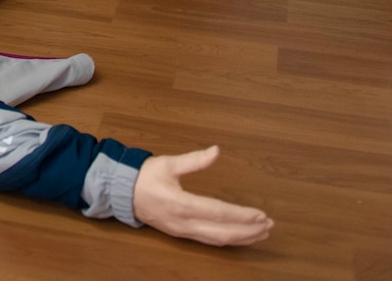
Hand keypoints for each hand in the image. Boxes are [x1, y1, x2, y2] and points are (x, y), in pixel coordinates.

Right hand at [132, 147, 272, 246]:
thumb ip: (194, 160)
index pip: (218, 212)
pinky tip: (241, 236)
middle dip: (248, 230)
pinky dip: (229, 239)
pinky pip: (210, 241)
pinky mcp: (182, 234)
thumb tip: (216, 150)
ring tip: (261, 232)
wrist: (122, 192)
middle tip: (269, 225)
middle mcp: (184, 222)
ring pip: (218, 240)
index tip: (261, 214)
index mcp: (181, 204)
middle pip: (223, 232)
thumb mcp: (168, 163)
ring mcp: (183, 231)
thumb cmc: (145, 176)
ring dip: (242, 237)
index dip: (242, 215)